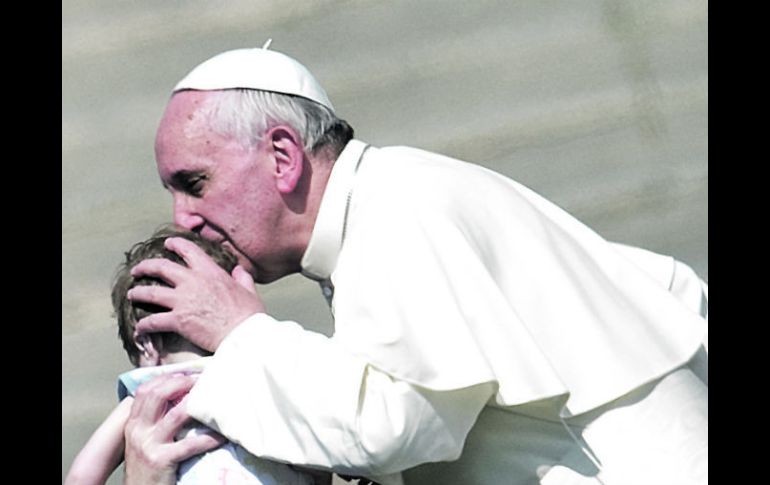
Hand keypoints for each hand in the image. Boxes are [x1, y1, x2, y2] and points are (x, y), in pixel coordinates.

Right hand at [123, 373, 224, 484]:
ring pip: (175, 415)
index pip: (145, 389)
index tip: (187, 371)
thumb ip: (155, 420)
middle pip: (157, 394)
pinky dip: (209, 438)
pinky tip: (221, 435)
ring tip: (214, 398)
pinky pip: (190, 444)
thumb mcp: (143, 440)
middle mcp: (138, 431)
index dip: (166, 377)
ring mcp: (148, 445)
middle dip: (181, 382)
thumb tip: (182, 398)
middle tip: (202, 379)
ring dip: (197, 404)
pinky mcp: (161, 461)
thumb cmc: (146, 466)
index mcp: (133, 423)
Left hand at [128, 237, 264, 351]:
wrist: (242, 334)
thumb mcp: (249, 291)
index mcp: (210, 272)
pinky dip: (144, 325)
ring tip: (132, 294)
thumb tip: (239, 270)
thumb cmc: (249, 314)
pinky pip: (153, 321)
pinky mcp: (178, 320)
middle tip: (138, 270)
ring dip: (138, 293)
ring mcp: (183, 301)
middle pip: (161, 268)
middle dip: (146, 267)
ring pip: (151, 293)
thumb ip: (242, 278)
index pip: (188, 251)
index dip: (175, 245)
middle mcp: (192, 282)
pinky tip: (139, 329)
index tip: (167, 244)